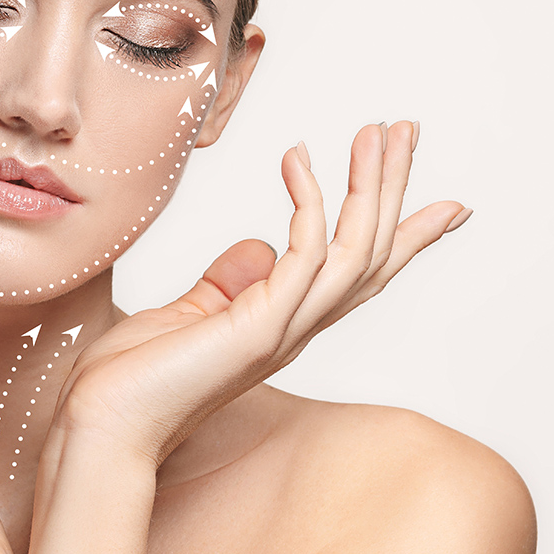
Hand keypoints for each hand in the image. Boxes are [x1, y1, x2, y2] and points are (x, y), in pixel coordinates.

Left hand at [47, 120, 469, 466]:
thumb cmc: (135, 377)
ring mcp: (285, 329)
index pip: (361, 274)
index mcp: (286, 324)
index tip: (449, 204)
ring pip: (358, 249)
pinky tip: (296, 158)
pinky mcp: (260, 328)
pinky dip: (308, 201)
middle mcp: (298, 328)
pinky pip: (305, 253)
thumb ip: (229, 284)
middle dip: (393, 188)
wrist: (104, 424)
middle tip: (407, 129)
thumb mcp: (190, 315)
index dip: (405, 236)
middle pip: (373, 252)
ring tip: (375, 131)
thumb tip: (258, 248)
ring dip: (370, 185)